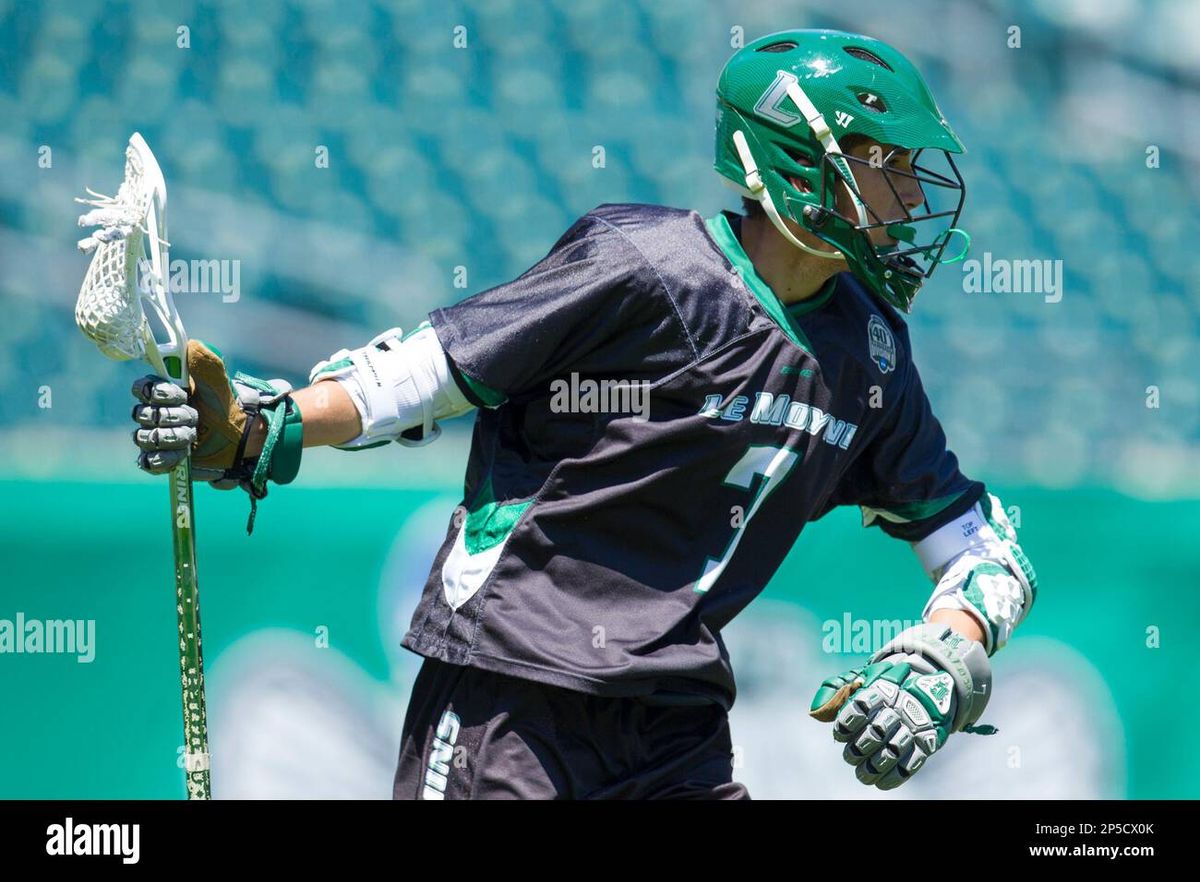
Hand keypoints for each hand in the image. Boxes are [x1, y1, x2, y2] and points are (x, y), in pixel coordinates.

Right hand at [131, 340, 302, 507]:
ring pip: (145, 437)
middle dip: (171, 416)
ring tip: (192, 436)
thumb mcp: (217, 380)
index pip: (141, 388)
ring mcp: (155, 438)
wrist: (240, 436)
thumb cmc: (224, 405)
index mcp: (162, 392)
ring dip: (172, 436)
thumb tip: (189, 345)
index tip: (181, 394)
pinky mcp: (162, 460)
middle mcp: (153, 414)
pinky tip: (182, 454)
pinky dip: (164, 458)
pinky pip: (148, 462)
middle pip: (142, 414)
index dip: (157, 392)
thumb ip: (203, 361)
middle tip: (195, 417)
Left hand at [809, 622, 992, 789]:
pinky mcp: (928, 742)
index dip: (846, 723)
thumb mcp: (860, 679)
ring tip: (862, 773)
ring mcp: (915, 725)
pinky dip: (895, 776)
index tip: (840, 733)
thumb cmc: (884, 687)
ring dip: (874, 766)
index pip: (860, 706)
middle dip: (859, 749)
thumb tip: (815, 712)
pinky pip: (912, 763)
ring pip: (893, 751)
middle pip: (876, 732)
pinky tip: (880, 782)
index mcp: (880, 688)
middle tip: (850, 756)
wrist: (928, 687)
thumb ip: (835, 691)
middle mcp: (899, 706)